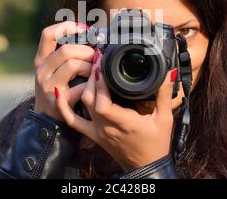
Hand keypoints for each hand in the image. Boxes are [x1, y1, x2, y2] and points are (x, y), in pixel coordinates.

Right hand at [33, 21, 93, 121]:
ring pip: (74, 65)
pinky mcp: (59, 101)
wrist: (47, 121)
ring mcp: (49, 86)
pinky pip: (81, 87)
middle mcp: (42, 71)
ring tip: (94, 72)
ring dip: (90, 67)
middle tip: (95, 56)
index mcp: (41, 60)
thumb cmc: (58, 90)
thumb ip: (66, 54)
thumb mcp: (54, 70)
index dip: (67, 27)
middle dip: (86, 51)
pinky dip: (91, 85)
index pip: (47, 34)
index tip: (84, 29)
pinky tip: (93, 87)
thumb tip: (91, 35)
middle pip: (66, 50)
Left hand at [55, 49, 175, 170]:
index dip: (98, 80)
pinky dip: (64, 107)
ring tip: (89, 68)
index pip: (102, 101)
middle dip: (91, 75)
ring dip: (83, 85)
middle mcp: (106, 126)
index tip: (102, 61)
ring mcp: (97, 131)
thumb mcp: (165, 119)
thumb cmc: (156, 144)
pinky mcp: (93, 134)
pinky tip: (59, 92)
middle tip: (97, 57)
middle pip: (89, 97)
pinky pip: (72, 121)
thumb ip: (164, 95)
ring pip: (82, 104)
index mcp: (123, 122)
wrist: (146, 169)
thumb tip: (167, 73)